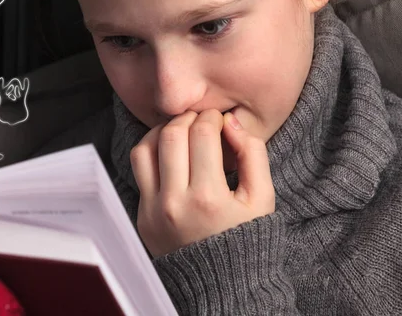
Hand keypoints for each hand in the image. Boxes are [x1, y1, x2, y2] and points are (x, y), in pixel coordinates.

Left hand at [130, 109, 274, 256]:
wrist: (221, 283)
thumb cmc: (246, 237)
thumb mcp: (263, 199)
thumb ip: (252, 154)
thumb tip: (230, 121)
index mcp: (208, 198)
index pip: (201, 134)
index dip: (211, 117)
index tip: (218, 118)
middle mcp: (175, 203)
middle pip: (172, 136)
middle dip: (188, 118)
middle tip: (200, 119)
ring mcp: (153, 210)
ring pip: (145, 149)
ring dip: (163, 131)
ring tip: (181, 130)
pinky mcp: (142, 215)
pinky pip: (138, 170)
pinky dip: (151, 151)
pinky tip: (167, 149)